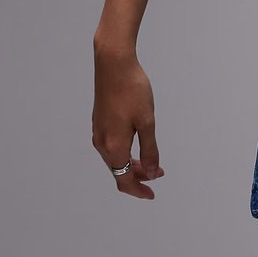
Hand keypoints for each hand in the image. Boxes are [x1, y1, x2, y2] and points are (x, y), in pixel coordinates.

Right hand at [91, 45, 164, 198]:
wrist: (113, 63)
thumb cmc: (132, 90)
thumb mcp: (147, 122)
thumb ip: (149, 150)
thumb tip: (150, 173)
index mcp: (113, 146)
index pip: (124, 180)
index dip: (138, 189)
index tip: (152, 193)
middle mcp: (101, 142)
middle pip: (118, 170)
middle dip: (138, 175)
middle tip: (158, 173)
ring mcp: (98, 131)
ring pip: (114, 158)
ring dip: (131, 163)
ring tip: (150, 160)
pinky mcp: (99, 121)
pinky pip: (110, 146)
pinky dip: (124, 151)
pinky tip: (136, 143)